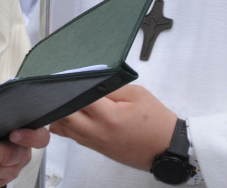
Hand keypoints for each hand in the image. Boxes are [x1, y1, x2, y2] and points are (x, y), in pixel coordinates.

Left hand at [49, 85, 175, 169]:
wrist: (166, 149)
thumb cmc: (156, 122)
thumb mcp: (137, 94)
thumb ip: (111, 87)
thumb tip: (90, 81)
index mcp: (109, 118)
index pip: (78, 99)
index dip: (70, 86)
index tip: (67, 77)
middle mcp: (98, 133)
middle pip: (64, 116)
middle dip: (60, 101)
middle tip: (61, 87)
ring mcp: (96, 143)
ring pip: (64, 129)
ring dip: (60, 114)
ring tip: (63, 99)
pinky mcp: (97, 148)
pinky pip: (73, 136)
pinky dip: (66, 125)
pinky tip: (68, 114)